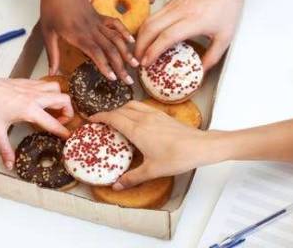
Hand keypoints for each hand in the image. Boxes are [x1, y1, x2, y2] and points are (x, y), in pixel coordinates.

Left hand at [0, 75, 72, 168]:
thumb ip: (5, 149)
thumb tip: (10, 163)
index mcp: (29, 110)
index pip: (53, 122)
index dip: (63, 131)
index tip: (69, 137)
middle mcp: (34, 97)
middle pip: (64, 100)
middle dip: (68, 112)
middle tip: (60, 122)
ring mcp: (31, 87)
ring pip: (57, 88)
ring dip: (59, 99)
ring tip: (52, 110)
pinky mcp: (26, 82)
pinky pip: (45, 84)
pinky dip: (49, 91)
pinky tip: (40, 100)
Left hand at [39, 0, 137, 83]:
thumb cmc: (50, 8)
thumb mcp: (47, 32)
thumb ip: (52, 54)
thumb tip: (53, 72)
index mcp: (76, 33)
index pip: (95, 52)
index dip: (105, 65)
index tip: (112, 78)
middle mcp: (90, 28)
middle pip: (109, 49)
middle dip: (120, 66)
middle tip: (128, 81)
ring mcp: (97, 21)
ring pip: (115, 38)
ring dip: (126, 52)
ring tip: (135, 65)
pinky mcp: (100, 15)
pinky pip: (115, 24)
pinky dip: (124, 32)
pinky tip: (132, 42)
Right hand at [90, 101, 210, 188]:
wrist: (200, 146)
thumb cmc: (176, 157)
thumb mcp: (152, 170)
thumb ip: (132, 177)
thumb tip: (116, 186)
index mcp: (137, 129)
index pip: (113, 118)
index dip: (100, 117)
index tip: (91, 119)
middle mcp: (144, 118)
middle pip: (121, 110)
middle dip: (109, 114)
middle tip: (102, 122)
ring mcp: (155, 114)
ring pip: (132, 105)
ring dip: (122, 109)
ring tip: (117, 119)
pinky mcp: (164, 115)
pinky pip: (143, 107)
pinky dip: (134, 109)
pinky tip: (137, 120)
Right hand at [135, 0, 243, 70]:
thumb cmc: (227, 7)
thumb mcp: (225, 37)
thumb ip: (212, 57)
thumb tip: (200, 72)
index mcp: (194, 21)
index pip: (167, 36)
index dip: (154, 51)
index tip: (146, 63)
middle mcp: (180, 11)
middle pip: (151, 28)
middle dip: (140, 46)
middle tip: (137, 61)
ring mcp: (173, 5)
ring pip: (148, 21)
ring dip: (140, 37)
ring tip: (139, 52)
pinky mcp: (171, 2)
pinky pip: (153, 16)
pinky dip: (145, 29)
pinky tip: (147, 39)